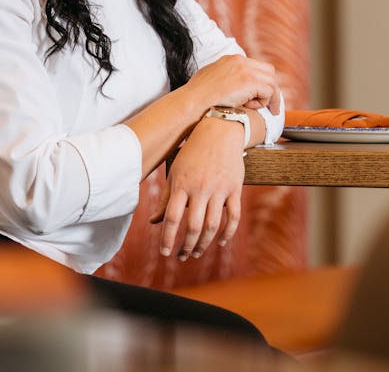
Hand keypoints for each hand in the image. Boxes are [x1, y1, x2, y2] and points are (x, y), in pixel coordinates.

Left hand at [150, 117, 245, 260]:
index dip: (168, 238)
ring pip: (213, 225)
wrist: (220, 131)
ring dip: (204, 243)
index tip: (165, 253)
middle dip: (186, 246)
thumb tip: (153, 222)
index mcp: (182, 184)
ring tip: (196, 252)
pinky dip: (228, 232)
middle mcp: (200, 188)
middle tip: (182, 257)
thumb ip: (166, 199)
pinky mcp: (235, 188)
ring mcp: (219, 189)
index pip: (172, 218)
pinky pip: (233, 216)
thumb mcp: (175, 172)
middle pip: (193, 226)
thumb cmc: (192, 153)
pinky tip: (221, 242)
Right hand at [183, 55, 278, 114]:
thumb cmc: (198, 97)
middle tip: (270, 104)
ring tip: (262, 109)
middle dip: (270, 88)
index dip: (261, 82)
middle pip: (268, 71)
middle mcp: (240, 61)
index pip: (257, 67)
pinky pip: (269, 92)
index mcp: (232, 59)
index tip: (261, 95)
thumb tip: (234, 86)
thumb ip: (225, 77)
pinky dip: (264, 102)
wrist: (192, 102)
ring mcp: (245, 70)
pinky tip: (252, 108)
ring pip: (271, 82)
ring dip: (268, 97)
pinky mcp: (249, 82)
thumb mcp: (212, 78)